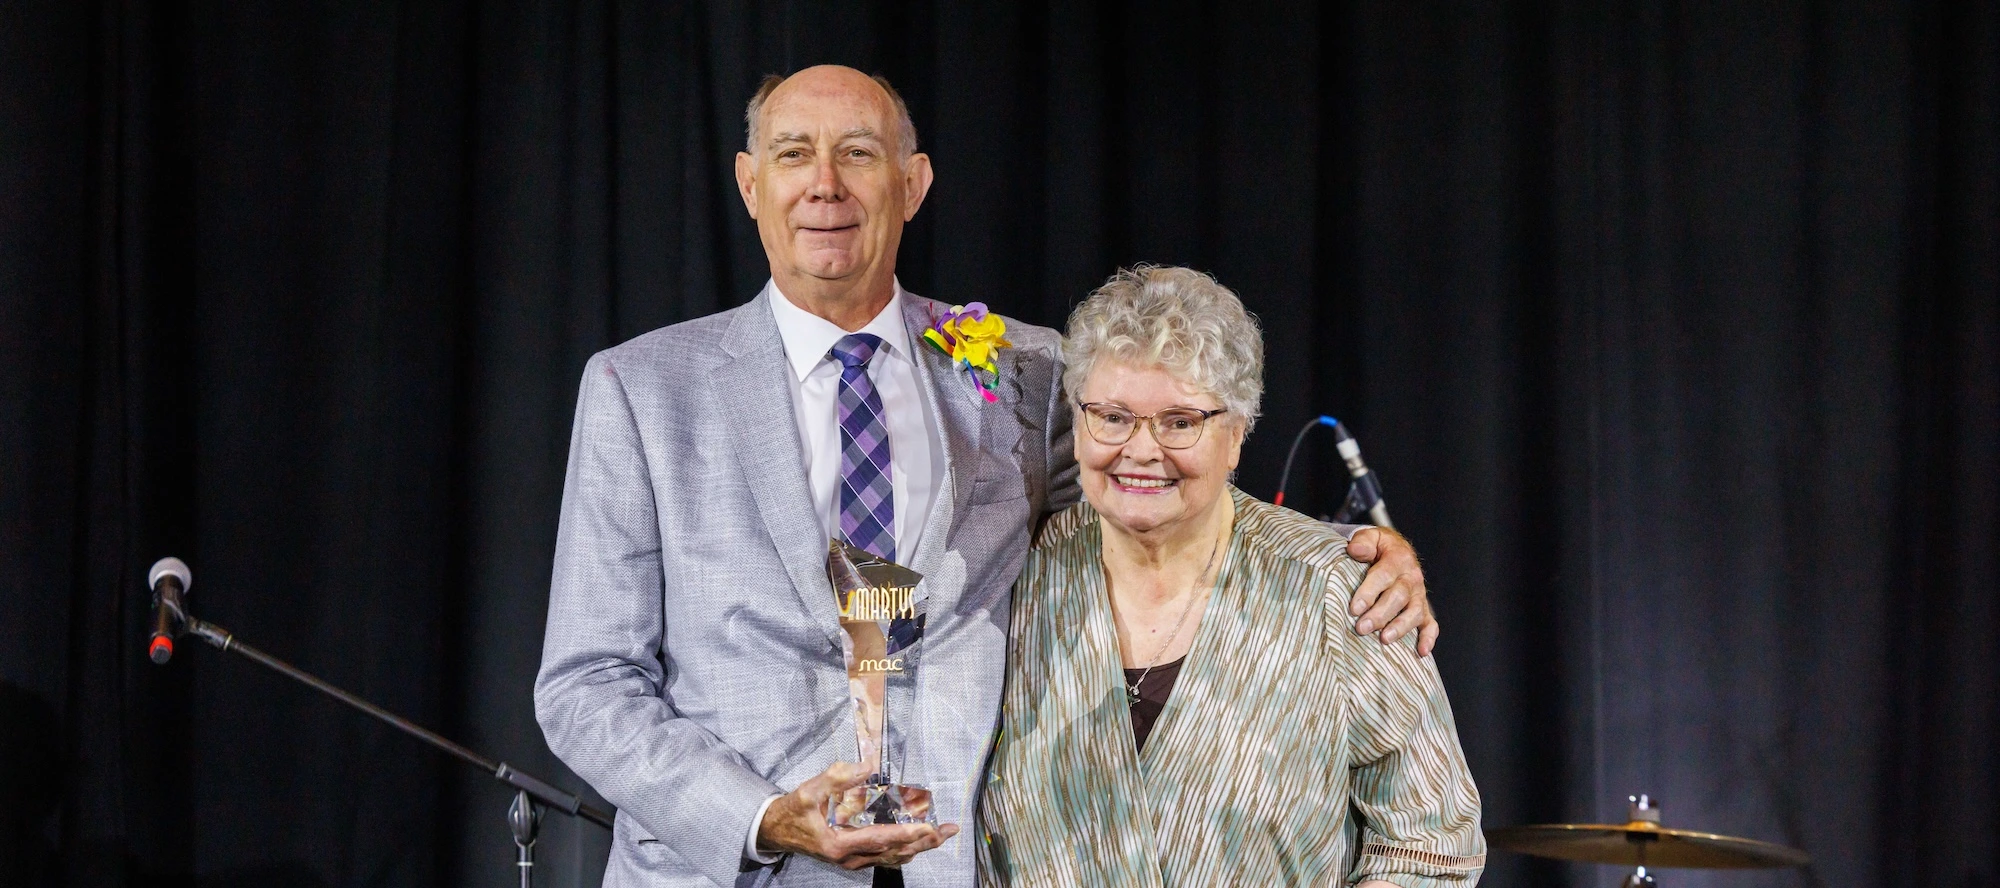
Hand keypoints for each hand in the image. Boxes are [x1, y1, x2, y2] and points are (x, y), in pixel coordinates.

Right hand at [755, 761, 960, 869]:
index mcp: (840, 843)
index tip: (929, 826)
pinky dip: (905, 849)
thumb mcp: (810, 790)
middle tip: (948, 830)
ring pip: (893, 857)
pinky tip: (918, 842)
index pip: (882, 838)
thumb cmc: (794, 811)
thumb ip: (839, 777)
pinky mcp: (854, 858)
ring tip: (941, 834)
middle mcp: (850, 857)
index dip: (907, 833)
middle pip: (895, 852)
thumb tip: (868, 765)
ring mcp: (853, 861)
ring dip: (919, 846)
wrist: (776, 831)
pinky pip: (885, 857)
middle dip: (924, 841)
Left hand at [1345, 526, 1437, 655]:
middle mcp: (1411, 578)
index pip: (1383, 576)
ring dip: (1400, 627)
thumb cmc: (1379, 547)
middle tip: (1361, 628)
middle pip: (1398, 597)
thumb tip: (1354, 549)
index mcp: (1397, 559)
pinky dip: (1428, 638)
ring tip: (1384, 639)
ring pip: (1414, 612)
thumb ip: (1363, 542)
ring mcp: (1419, 595)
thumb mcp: (1370, 537)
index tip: (1354, 608)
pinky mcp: (1423, 609)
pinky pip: (1431, 624)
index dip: (1369, 592)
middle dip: (1380, 614)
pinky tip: (1421, 652)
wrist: (1397, 550)